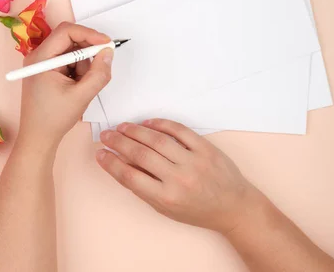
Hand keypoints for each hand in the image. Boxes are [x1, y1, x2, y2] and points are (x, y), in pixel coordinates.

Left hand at [18, 22, 113, 150]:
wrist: (38, 138)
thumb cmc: (53, 119)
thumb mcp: (82, 96)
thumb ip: (98, 74)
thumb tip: (108, 53)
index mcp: (41, 58)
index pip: (66, 32)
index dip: (89, 34)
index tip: (106, 44)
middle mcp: (38, 56)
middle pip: (69, 39)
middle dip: (87, 52)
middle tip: (101, 65)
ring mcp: (42, 63)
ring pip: (71, 51)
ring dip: (84, 64)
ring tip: (82, 86)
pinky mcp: (47, 71)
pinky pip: (68, 61)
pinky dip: (79, 71)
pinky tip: (76, 88)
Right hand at [96, 119, 262, 233]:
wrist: (234, 207)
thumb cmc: (197, 211)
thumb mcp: (166, 208)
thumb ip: (144, 188)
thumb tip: (121, 164)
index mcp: (166, 198)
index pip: (130, 176)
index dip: (111, 163)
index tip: (100, 153)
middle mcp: (179, 179)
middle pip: (140, 154)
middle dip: (118, 142)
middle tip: (106, 135)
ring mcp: (193, 161)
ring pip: (157, 140)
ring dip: (135, 131)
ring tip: (121, 127)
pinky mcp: (205, 148)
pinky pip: (179, 130)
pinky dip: (161, 124)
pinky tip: (147, 123)